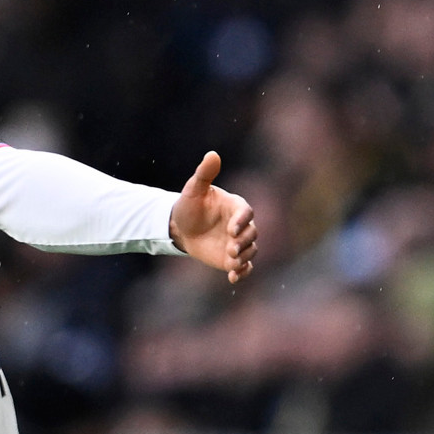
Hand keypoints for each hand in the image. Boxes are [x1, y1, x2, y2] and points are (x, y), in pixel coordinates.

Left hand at [168, 151, 257, 283]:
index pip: (246, 212)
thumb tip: (212, 154)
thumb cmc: (188, 206)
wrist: (180, 228)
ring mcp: (238, 242)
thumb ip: (204, 174)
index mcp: (235, 207)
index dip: (242, 221)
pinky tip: (233, 278)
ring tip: (232, 263)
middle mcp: (240, 225)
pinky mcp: (233, 258)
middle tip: (231, 248)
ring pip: (251, 250)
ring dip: (244, 257)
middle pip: (252, 233)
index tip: (231, 229)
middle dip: (244, 242)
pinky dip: (243, 272)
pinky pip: (245, 266)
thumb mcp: (193, 189)